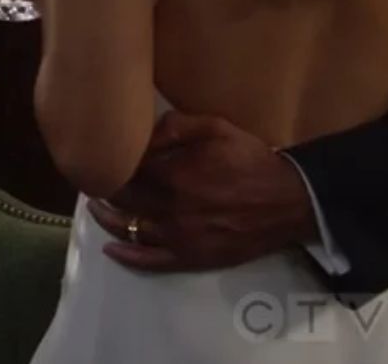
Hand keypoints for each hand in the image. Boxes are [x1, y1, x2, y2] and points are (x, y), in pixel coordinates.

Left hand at [86, 111, 317, 271]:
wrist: (292, 202)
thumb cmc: (251, 160)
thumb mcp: (216, 127)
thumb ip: (174, 126)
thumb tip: (141, 133)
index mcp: (173, 174)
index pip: (126, 170)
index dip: (111, 163)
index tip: (102, 157)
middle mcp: (170, 208)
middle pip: (121, 199)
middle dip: (104, 188)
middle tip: (95, 178)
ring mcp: (179, 237)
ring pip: (128, 230)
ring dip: (106, 218)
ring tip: (95, 207)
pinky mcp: (192, 257)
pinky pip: (151, 261)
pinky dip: (127, 256)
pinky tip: (109, 249)